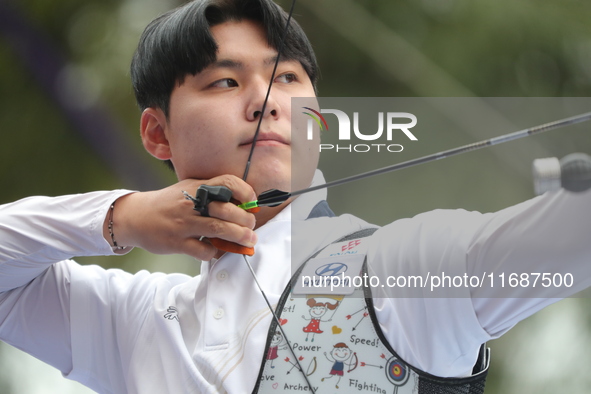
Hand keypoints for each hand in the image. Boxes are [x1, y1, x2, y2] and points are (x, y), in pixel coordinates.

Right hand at [104, 175, 256, 259]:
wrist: (137, 216)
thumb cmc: (170, 203)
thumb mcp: (190, 189)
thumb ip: (212, 194)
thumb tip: (243, 204)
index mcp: (197, 187)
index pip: (227, 182)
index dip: (245, 192)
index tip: (252, 203)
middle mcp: (191, 203)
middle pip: (227, 209)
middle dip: (246, 220)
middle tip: (252, 227)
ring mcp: (183, 223)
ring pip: (218, 229)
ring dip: (238, 236)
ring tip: (249, 241)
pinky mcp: (176, 242)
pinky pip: (203, 250)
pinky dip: (215, 252)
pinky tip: (216, 250)